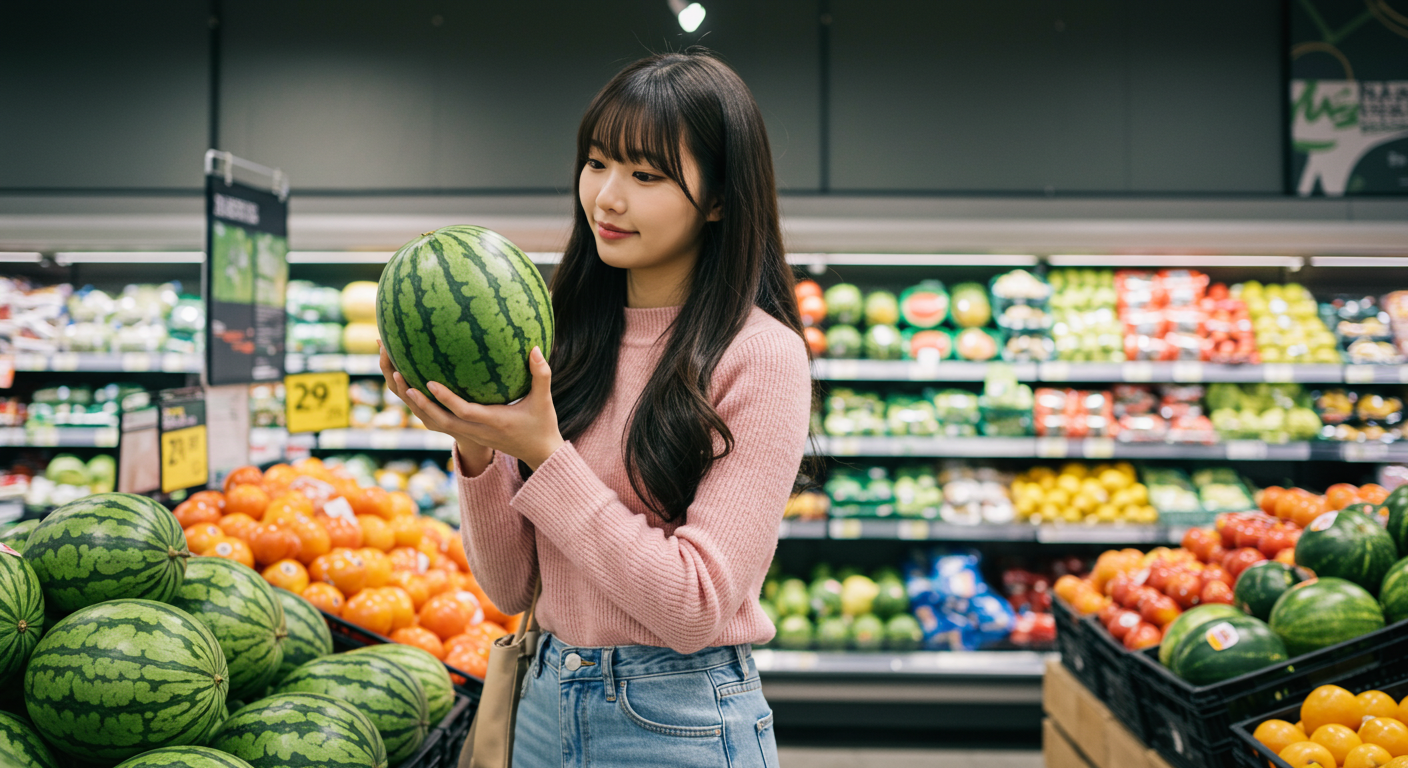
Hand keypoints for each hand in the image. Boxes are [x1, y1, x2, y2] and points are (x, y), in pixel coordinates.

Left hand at [379, 342, 564, 470]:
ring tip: (398, 379)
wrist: (537, 453)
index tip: (429, 382)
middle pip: (440, 420)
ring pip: (436, 423)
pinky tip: (412, 388)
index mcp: (493, 421)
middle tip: (401, 379)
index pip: (464, 412)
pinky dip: (424, 408)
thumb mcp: (543, 400)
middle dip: (419, 402)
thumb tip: (534, 348)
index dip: (446, 398)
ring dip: (416, 404)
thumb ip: (541, 374)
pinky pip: (440, 422)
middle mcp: (477, 430)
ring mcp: (470, 433)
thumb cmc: (542, 424)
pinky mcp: (467, 432)